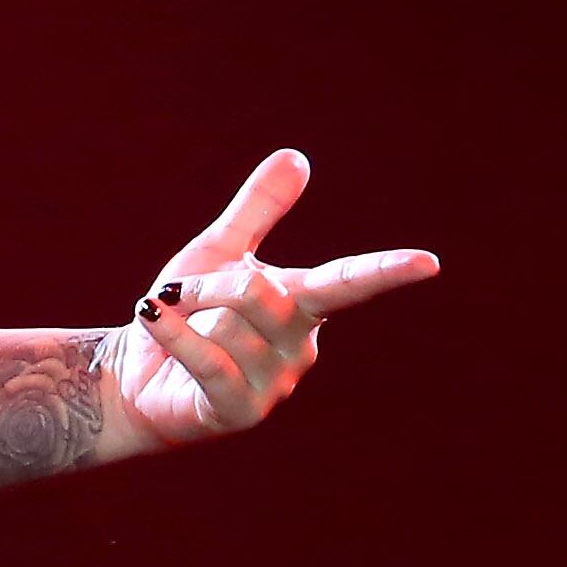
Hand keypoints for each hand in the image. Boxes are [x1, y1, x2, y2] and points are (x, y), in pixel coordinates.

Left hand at [112, 152, 440, 445]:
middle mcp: (300, 345)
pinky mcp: (240, 410)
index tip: (429, 262)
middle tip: (180, 294)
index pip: (348, 282)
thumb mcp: (217, 252)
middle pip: (259, 294)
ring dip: (184, 316)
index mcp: (303, 304)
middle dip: (208, 285)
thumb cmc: (185, 314)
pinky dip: (172, 334)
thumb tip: (297, 156)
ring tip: (176, 330)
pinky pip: (208, 359)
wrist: (138, 376)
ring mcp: (275, 384)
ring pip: (228, 325)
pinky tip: (152, 321)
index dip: (387, 271)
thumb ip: (257, 210)